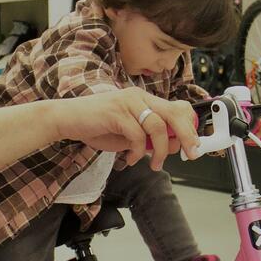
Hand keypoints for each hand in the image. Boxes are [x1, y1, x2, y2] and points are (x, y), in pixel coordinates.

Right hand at [55, 89, 199, 169]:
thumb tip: (172, 146)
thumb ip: (147, 137)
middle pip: (174, 113)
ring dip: (160, 150)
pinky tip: (129, 159)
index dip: (189, 126)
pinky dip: (137, 152)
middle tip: (191, 153)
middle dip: (187, 135)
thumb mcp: (127, 134)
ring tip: (154, 164)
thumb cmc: (96, 126)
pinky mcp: (116, 112)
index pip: (176, 107)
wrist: (66, 119)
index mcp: (143, 98)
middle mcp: (138, 96)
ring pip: (158, 126)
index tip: (194, 145)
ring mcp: (127, 102)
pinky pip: (136, 135)